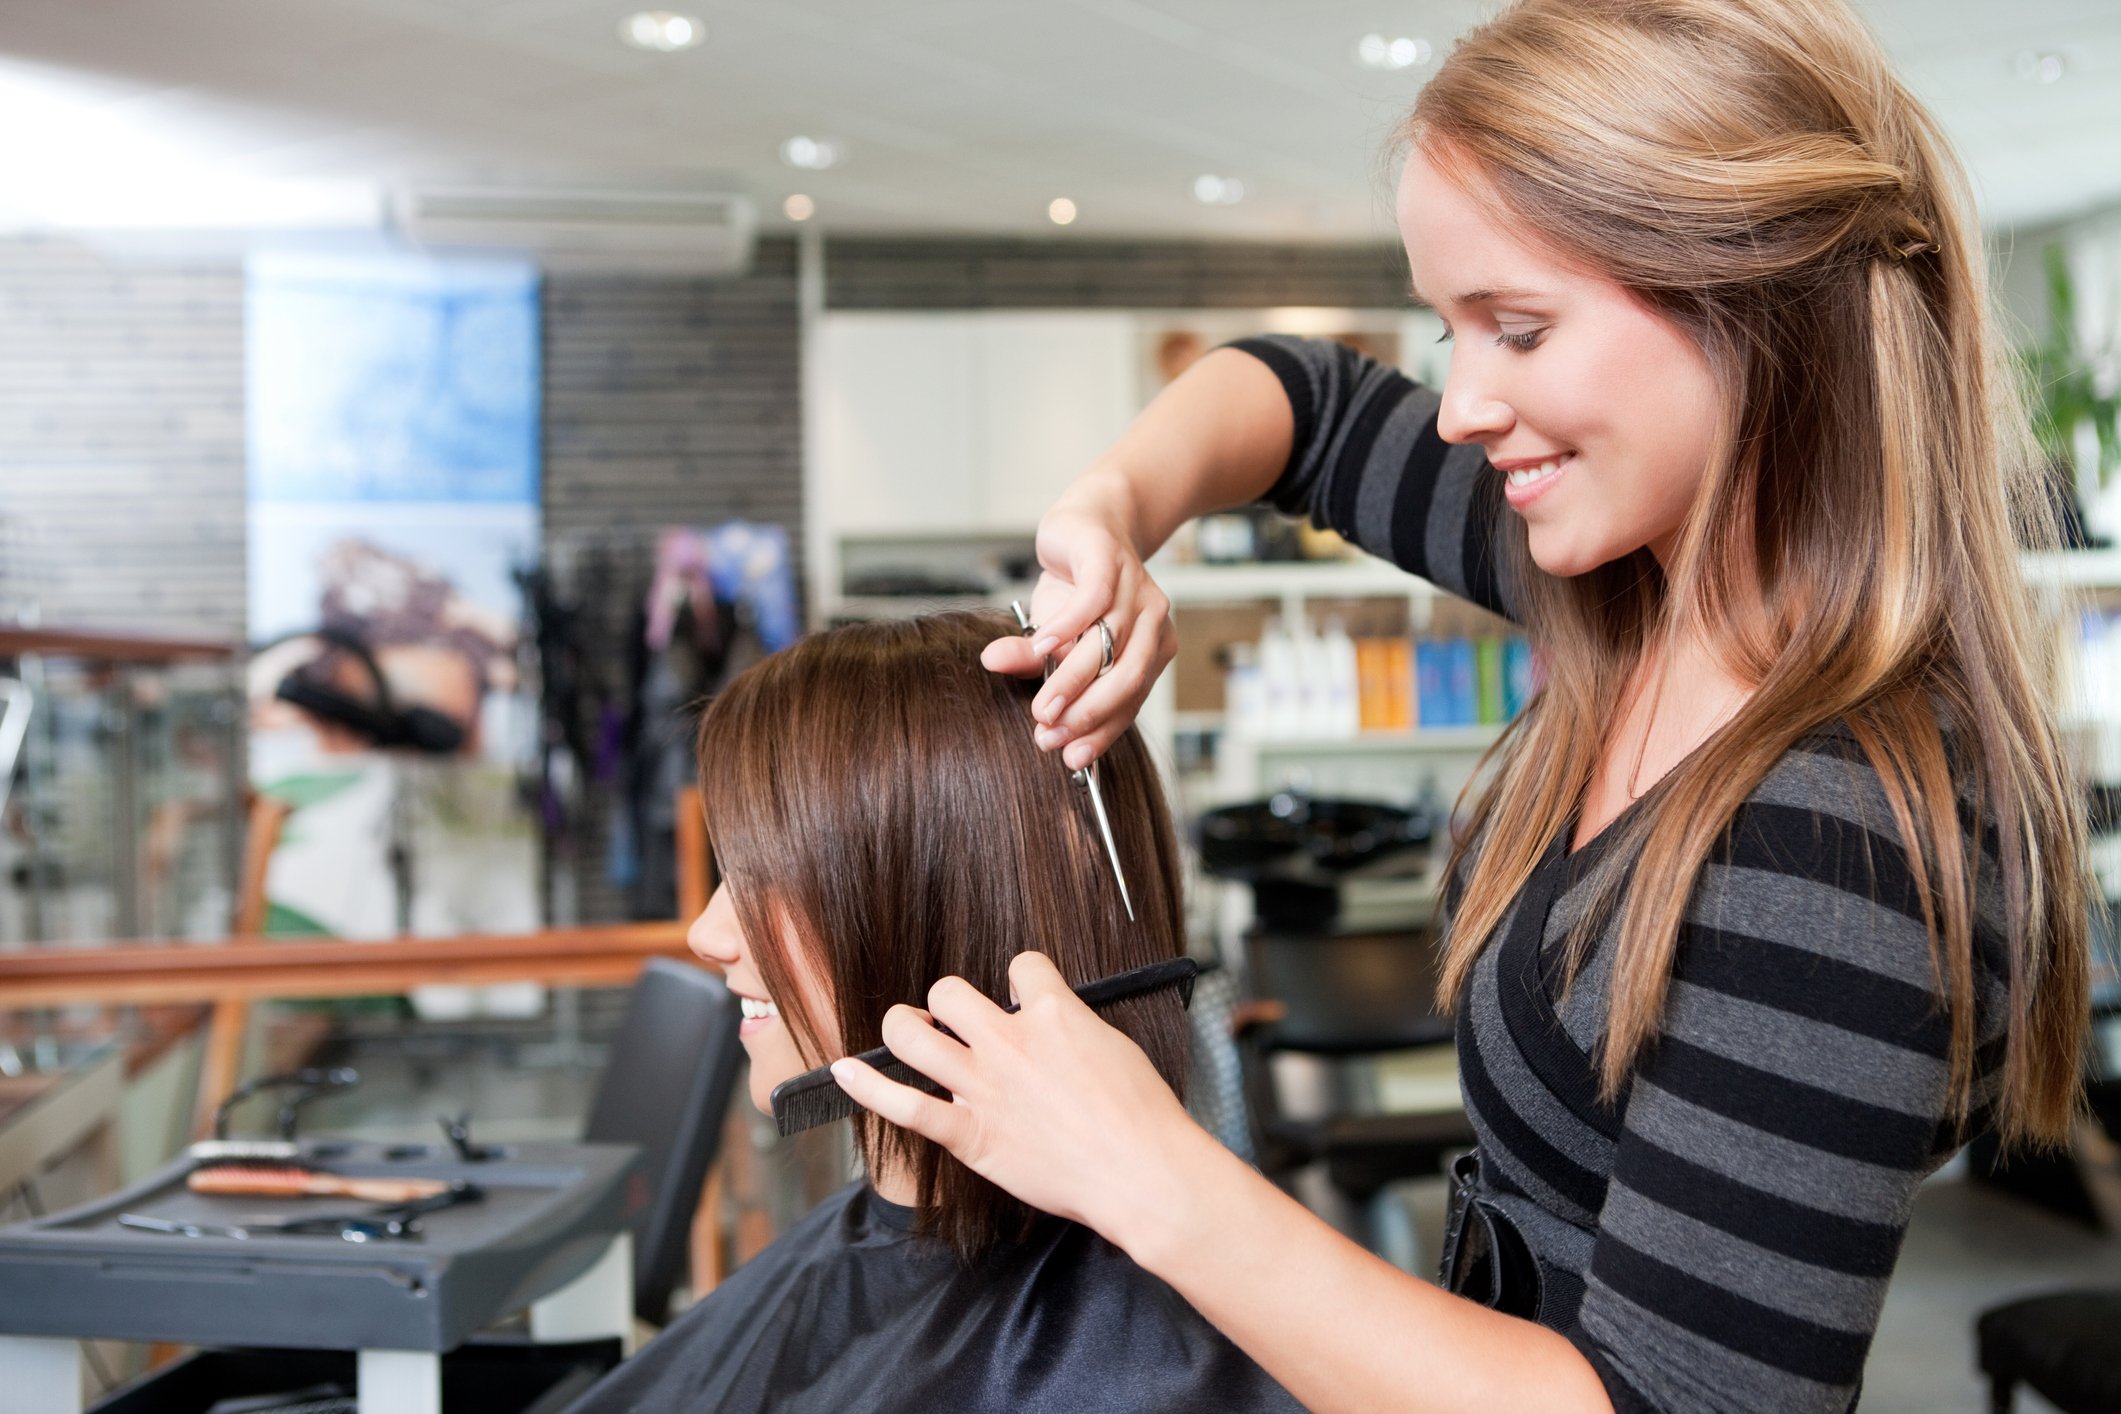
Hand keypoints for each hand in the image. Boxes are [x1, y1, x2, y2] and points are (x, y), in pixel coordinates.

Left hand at [829, 951, 1204, 1249]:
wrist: (1141, 1171)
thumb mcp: (1116, 1046)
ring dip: (903, 1027)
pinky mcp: (971, 1133)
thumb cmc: (1142, 1116)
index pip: (1020, 965)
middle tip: (956, 1023)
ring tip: (906, 1031)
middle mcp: (1010, 1041)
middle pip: (951, 991)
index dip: (1018, 978)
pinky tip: (842, 1072)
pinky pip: (904, 1105)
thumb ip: (1075, 1030)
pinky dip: (867, 1087)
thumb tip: (1057, 1028)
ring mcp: (984, 1086)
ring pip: (914, 1033)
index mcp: (1053, 1013)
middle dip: (949, 1001)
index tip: (1019, 997)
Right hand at [981, 498, 1176, 771]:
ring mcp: (1136, 589)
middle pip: (1126, 679)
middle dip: (1087, 714)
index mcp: (1150, 649)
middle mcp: (1153, 623)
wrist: (1086, 524)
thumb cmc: (1075, 589)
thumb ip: (1031, 660)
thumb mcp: (1050, 634)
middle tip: (1048, 735)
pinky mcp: (1110, 561)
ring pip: (1108, 645)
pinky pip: (1092, 602)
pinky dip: (1066, 628)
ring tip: (1042, 706)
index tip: (1071, 760)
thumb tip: (991, 666)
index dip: (1101, 731)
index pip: (1130, 701)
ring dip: (1073, 680)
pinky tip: (1041, 647)